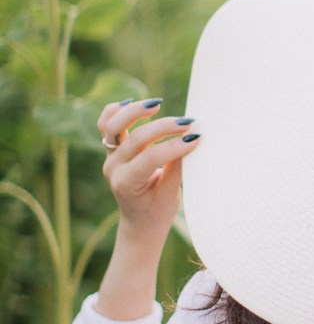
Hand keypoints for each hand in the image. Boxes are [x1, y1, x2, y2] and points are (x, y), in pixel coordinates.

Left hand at [98, 99, 200, 242]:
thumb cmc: (158, 211)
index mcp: (126, 184)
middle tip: (188, 122)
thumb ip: (177, 166)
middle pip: (136, 139)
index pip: (151, 157)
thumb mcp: (170, 194)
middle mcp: (113, 168)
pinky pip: (106, 125)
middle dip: (164, 127)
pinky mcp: (111, 149)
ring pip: (112, 126)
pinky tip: (134, 102)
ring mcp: (109, 157)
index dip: (174, 146)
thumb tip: (191, 137)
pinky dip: (117, 111)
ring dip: (134, 111)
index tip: (197, 138)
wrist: (140, 221)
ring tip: (157, 104)